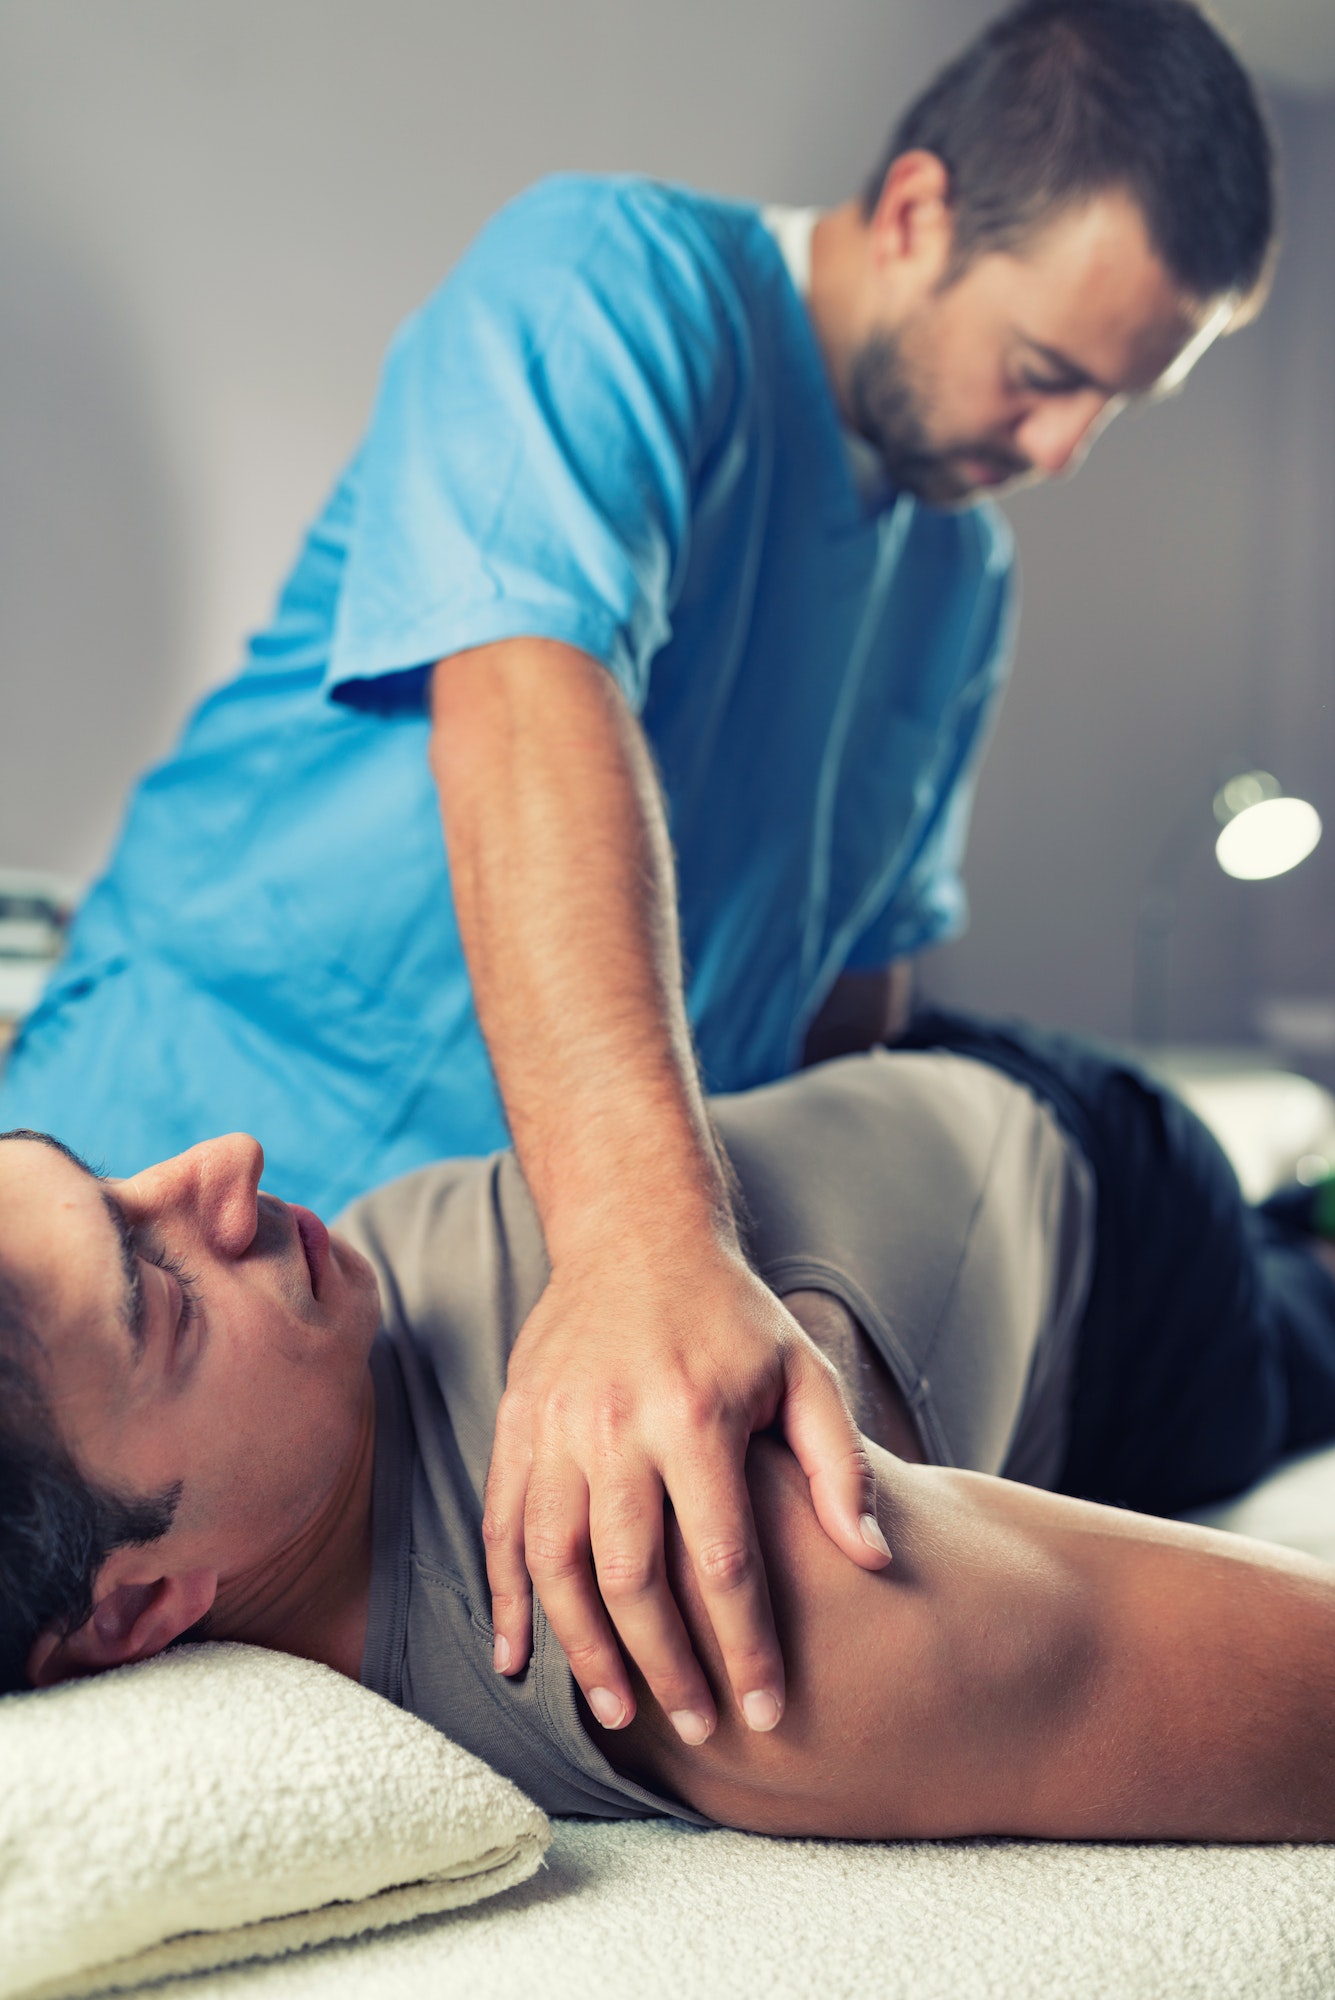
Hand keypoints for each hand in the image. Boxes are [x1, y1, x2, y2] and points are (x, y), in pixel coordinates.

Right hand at [483, 1238, 891, 1745]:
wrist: (633, 1230)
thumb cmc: (731, 1313)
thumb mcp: (804, 1372)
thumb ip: (839, 1466)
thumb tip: (874, 1562)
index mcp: (694, 1416)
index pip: (722, 1558)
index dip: (746, 1642)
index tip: (766, 1707)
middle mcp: (616, 1426)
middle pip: (632, 1577)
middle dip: (667, 1665)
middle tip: (701, 1726)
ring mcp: (556, 1426)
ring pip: (555, 1561)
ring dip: (583, 1647)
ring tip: (617, 1712)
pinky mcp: (516, 1423)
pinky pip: (500, 1525)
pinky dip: (504, 1597)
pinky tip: (517, 1656)